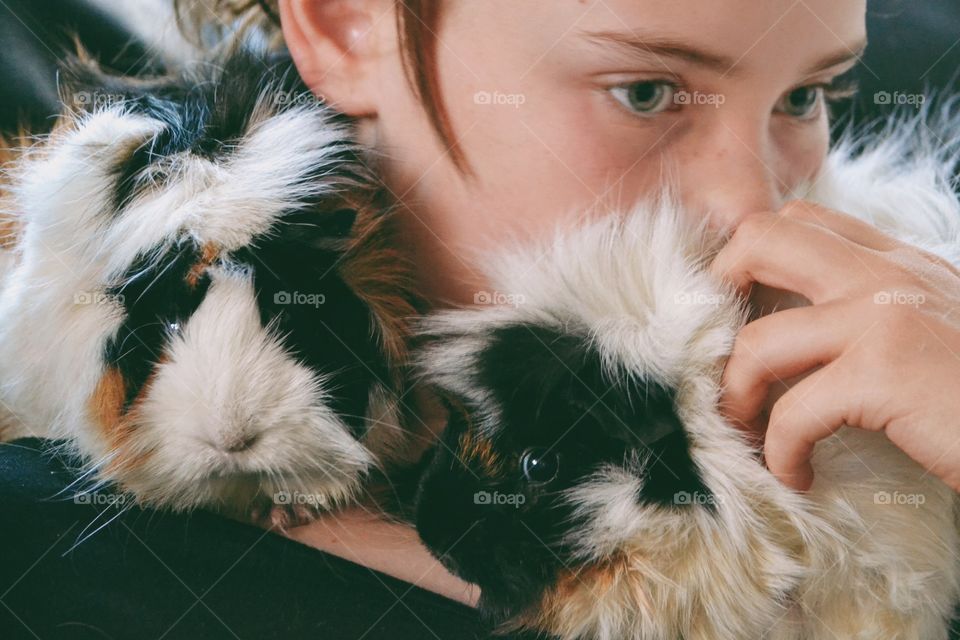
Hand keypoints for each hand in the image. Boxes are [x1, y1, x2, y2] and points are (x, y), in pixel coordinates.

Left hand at [710, 200, 959, 491]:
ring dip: (737, 395)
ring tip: (749, 431)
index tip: (737, 313)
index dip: (750, 258)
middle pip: (762, 238)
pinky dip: (780, 453)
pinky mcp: (885, 373)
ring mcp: (885, 317)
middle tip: (721, 349)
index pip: (802, 221)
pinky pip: (791, 413)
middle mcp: (888, 275)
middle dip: (720, 292)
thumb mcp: (935, 330)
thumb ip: (876, 313)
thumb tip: (799, 334)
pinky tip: (796, 474)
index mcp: (900, 262)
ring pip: (758, 340)